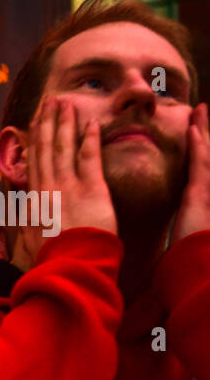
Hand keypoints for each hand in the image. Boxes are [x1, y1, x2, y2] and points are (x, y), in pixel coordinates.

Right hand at [23, 96, 116, 263]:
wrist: (69, 266)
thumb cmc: (52, 260)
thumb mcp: (31, 244)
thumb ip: (26, 228)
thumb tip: (17, 222)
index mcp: (34, 200)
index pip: (34, 163)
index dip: (34, 141)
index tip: (34, 124)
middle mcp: (48, 188)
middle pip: (46, 149)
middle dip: (47, 123)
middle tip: (49, 101)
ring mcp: (68, 186)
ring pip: (64, 147)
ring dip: (64, 123)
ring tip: (65, 102)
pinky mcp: (91, 189)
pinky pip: (89, 158)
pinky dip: (89, 139)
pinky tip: (91, 122)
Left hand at [171, 103, 209, 245]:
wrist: (197, 268)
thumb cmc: (187, 258)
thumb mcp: (182, 235)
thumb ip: (181, 222)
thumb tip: (174, 221)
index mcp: (197, 199)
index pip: (197, 167)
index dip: (197, 148)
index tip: (192, 129)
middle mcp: (204, 192)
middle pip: (204, 156)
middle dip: (203, 132)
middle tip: (199, 110)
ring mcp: (205, 192)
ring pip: (205, 155)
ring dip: (202, 132)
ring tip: (199, 111)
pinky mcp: (200, 196)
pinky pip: (199, 167)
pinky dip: (198, 148)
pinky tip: (193, 131)